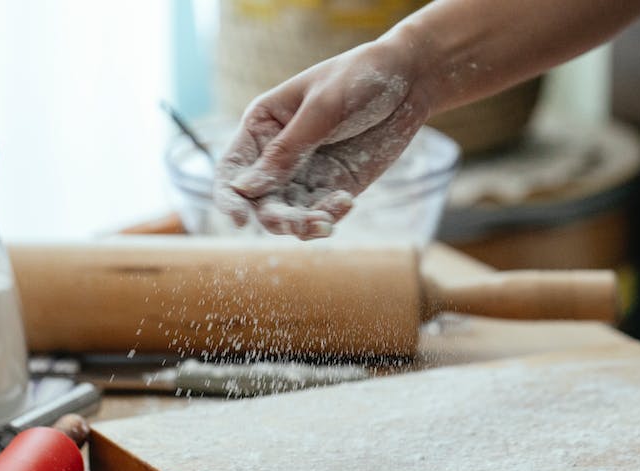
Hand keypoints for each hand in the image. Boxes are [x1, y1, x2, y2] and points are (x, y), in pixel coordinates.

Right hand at [215, 39, 431, 238]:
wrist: (410, 79)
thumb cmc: (360, 77)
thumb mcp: (322, 109)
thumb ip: (287, 150)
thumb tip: (245, 188)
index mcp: (262, 125)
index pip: (232, 168)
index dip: (229, 198)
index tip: (241, 221)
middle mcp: (276, 153)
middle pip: (259, 201)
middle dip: (276, 218)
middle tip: (304, 223)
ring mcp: (305, 173)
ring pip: (288, 214)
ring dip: (302, 225)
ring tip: (328, 222)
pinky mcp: (333, 186)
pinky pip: (320, 213)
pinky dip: (329, 216)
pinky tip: (348, 202)